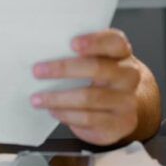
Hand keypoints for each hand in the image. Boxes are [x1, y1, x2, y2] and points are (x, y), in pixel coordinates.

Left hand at [30, 29, 141, 145]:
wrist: (127, 104)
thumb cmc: (103, 76)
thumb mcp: (98, 59)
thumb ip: (78, 52)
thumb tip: (45, 49)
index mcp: (122, 53)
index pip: (114, 42)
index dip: (94, 42)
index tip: (72, 43)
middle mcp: (128, 76)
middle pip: (97, 69)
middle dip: (63, 69)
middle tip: (38, 71)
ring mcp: (127, 101)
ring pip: (89, 98)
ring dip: (58, 98)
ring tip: (37, 98)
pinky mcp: (120, 124)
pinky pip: (89, 119)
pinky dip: (67, 115)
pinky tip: (54, 111)